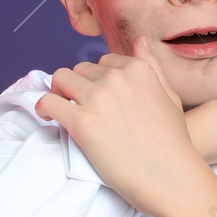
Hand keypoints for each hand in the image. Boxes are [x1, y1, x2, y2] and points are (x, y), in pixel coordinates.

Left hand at [34, 35, 200, 212]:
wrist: (171, 177)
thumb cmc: (173, 142)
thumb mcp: (169, 95)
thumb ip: (152, 66)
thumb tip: (140, 40)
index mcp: (138, 69)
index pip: (104, 62)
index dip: (98, 80)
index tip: (98, 97)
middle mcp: (116, 77)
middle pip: (81, 69)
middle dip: (79, 86)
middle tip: (81, 108)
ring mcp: (97, 98)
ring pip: (60, 79)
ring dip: (59, 92)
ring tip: (63, 110)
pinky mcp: (82, 122)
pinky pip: (48, 102)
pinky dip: (44, 108)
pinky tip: (50, 118)